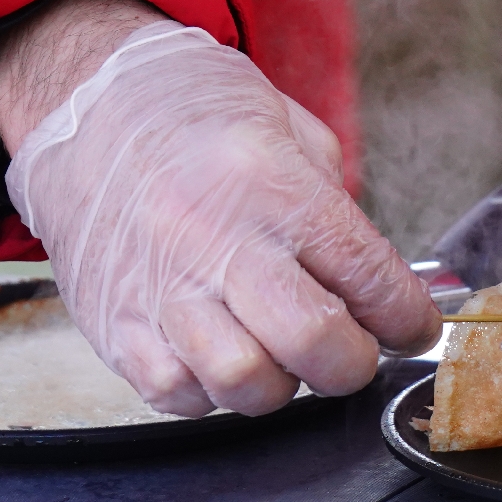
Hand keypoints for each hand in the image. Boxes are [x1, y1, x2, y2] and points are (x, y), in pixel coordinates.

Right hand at [0, 0, 439, 415]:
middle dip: (351, 363)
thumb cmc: (197, 119)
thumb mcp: (290, 131)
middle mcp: (214, 239)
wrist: (87, 105)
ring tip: (276, 349)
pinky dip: (211, 391)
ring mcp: (159, 288)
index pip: (367, 274)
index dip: (407, 317)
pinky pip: (179, 396)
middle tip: (350, 349)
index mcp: (270, 183)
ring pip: (246, 383)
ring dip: (279, 381)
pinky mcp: (114, 325)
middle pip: (313, 342)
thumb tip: (387, 289)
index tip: (414, 328)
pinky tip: (218, 352)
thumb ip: (339, 212)